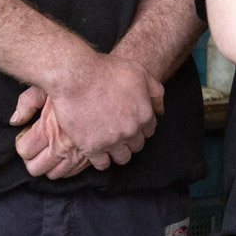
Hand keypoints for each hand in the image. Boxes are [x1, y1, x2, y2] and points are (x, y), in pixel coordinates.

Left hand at [11, 87, 92, 180]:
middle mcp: (62, 146)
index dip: (21, 143)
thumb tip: (16, 121)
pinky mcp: (98, 153)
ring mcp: (80, 153)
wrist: (106, 84)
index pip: (24, 151)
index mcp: (47, 130)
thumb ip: (27, 103)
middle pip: (36, 169)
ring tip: (58, 152)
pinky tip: (77, 152)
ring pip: (59, 174)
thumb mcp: (44, 88)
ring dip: (55, 166)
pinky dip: (76, 167)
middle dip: (33, 161)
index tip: (27, 136)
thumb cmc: (75, 84)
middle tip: (38, 148)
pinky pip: (79, 171)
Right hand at [44, 51, 163, 169]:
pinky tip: (96, 151)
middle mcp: (131, 131)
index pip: (148, 131)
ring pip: (122, 158)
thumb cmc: (105, 71)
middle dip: (129, 140)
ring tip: (108, 144)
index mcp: (144, 115)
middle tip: (117, 132)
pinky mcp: (93, 147)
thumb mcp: (139, 72)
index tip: (129, 124)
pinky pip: (102, 164)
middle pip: (136, 145)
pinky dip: (102, 160)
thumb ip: (155, 91)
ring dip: (118, 152)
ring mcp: (112, 141)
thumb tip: (160, 110)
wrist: (75, 77)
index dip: (139, 127)